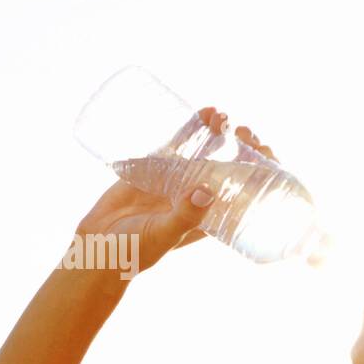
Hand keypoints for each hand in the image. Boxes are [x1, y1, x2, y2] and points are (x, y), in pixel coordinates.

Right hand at [71, 110, 279, 274]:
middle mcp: (201, 196)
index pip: (247, 194)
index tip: (267, 155)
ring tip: (224, 117)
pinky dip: (194, 127)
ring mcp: (180, 180)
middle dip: (244, 148)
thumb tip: (207, 192)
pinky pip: (180, 143)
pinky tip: (206, 112)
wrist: (96, 245)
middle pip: (232, 168)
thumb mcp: (163, 235)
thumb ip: (184, 217)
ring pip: (208, 151)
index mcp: (213, 217)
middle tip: (245, 133)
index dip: (262, 174)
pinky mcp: (156, 167)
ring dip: (220, 133)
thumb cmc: (134, 250)